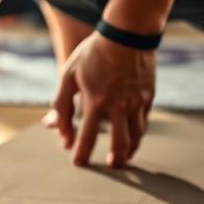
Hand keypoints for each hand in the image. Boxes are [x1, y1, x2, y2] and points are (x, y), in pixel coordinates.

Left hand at [42, 30, 155, 168]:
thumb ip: (62, 103)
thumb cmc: (93, 53)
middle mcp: (118, 106)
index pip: (88, 136)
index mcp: (95, 101)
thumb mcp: (68, 73)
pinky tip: (133, 138)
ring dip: (129, 152)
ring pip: (136, 137)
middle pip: (119, 144)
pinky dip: (138, 136)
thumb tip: (55, 129)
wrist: (126, 35)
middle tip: (110, 168)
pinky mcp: (148, 98)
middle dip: (115, 160)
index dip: (82, 152)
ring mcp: (136, 103)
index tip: (78, 164)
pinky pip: (143, 124)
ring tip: (122, 159)